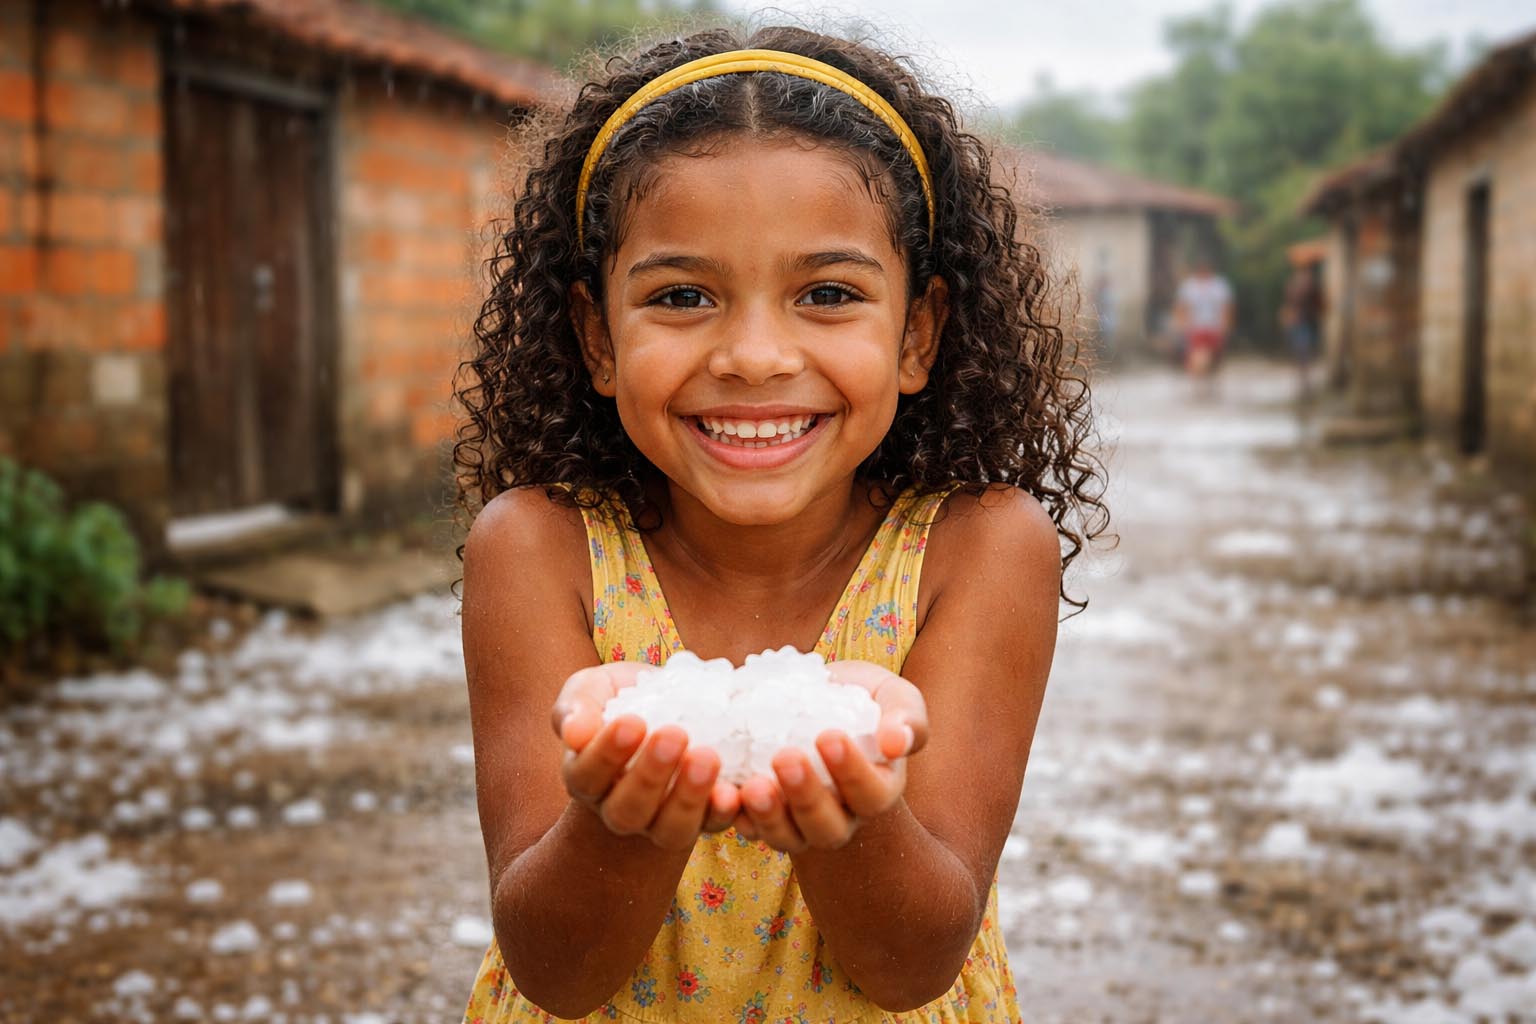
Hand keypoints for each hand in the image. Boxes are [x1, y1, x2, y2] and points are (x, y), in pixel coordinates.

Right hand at [552, 663, 740, 848]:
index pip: (586, 776)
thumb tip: (573, 733)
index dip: (606, 754)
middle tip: (674, 734)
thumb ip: (577, 705)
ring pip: (670, 829)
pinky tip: (733, 788)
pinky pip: (712, 826)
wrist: (674, 707)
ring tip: (708, 757)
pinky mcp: (703, 820)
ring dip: (689, 797)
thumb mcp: (595, 688)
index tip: (631, 722)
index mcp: (587, 777)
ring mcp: (662, 820)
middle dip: (650, 776)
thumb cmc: (626, 697)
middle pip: (627, 811)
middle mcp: (621, 809)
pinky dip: (723, 811)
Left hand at [733, 660, 928, 852]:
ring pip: (788, 838)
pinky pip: (749, 828)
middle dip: (806, 798)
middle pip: (828, 828)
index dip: (853, 773)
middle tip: (785, 758)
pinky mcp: (763, 818)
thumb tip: (898, 743)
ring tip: (751, 785)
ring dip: (769, 816)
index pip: (872, 795)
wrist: (812, 699)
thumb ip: (907, 717)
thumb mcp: (892, 695)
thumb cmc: (860, 697)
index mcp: (878, 789)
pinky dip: (734, 815)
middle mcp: (841, 816)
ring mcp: (799, 823)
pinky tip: (722, 791)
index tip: (829, 736)